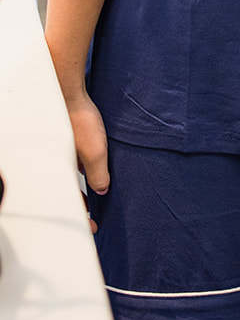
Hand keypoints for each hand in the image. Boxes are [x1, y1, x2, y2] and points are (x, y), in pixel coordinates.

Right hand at [65, 90, 109, 231]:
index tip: (94, 227)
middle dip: (81, 203)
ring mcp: (60, 153)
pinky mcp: (65, 141)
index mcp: (60, 171)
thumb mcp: (96, 150)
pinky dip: (82, 166)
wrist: (69, 92)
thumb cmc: (80, 119)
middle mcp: (56, 165)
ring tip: (100, 189)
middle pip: (68, 192)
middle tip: (95, 212)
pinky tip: (93, 161)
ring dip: (83, 184)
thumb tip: (102, 190)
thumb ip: (99, 173)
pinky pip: (73, 161)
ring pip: (70, 177)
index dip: (82, 218)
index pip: (70, 203)